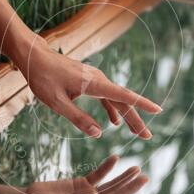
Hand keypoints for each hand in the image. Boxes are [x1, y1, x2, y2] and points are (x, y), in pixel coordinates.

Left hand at [17, 38, 161, 138]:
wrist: (35, 57)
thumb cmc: (43, 78)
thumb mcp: (57, 102)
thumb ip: (78, 118)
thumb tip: (99, 134)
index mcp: (93, 83)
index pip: (123, 95)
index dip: (141, 104)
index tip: (158, 110)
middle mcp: (98, 79)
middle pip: (123, 101)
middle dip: (136, 119)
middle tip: (148, 137)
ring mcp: (95, 79)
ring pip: (116, 99)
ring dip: (127, 115)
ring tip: (136, 133)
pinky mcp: (89, 81)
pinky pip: (106, 96)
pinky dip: (112, 109)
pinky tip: (114, 122)